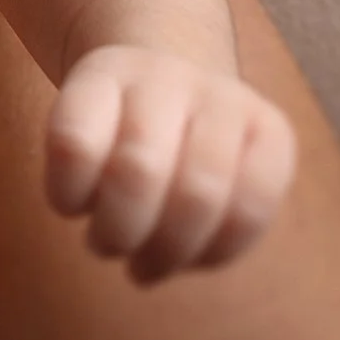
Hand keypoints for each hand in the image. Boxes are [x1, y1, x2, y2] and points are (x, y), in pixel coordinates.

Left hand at [46, 43, 297, 283]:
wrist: (173, 76)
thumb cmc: (112, 124)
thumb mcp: (78, 127)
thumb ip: (77, 166)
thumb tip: (100, 226)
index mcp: (104, 72)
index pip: (73, 140)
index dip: (66, 194)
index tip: (68, 206)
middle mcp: (165, 75)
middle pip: (139, 170)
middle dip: (120, 231)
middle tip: (105, 249)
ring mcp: (224, 97)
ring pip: (201, 193)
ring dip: (167, 250)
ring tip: (142, 267)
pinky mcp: (274, 129)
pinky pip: (254, 207)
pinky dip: (219, 251)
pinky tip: (192, 259)